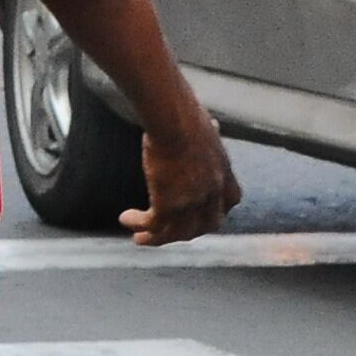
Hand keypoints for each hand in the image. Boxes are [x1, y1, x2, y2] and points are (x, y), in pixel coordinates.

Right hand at [124, 113, 241, 245]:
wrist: (173, 122)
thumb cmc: (187, 117)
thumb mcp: (209, 130)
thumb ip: (211, 135)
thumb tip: (213, 123)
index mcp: (225, 175)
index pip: (229, 203)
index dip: (214, 211)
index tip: (199, 212)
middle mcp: (212, 194)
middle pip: (205, 226)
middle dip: (187, 232)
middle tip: (168, 233)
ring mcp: (192, 203)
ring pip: (177, 233)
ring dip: (158, 238)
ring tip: (140, 239)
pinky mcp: (168, 205)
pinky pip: (153, 225)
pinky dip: (139, 225)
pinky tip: (125, 219)